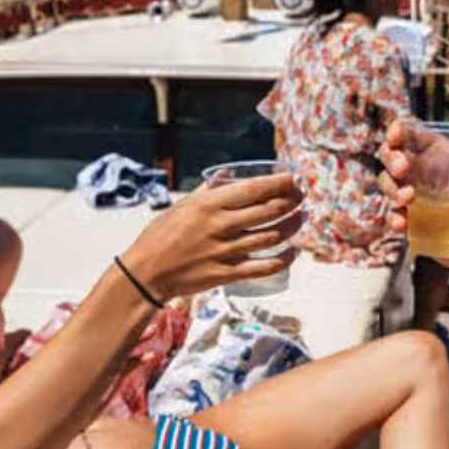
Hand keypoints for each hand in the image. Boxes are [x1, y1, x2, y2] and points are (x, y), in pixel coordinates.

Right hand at [119, 171, 303, 298]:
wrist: (146, 273)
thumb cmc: (160, 235)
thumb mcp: (181, 205)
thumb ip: (207, 190)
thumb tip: (226, 174)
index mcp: (210, 204)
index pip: (254, 189)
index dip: (280, 182)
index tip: (294, 177)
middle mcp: (222, 226)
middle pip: (270, 210)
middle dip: (292, 200)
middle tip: (302, 195)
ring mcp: (227, 251)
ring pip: (273, 236)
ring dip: (293, 225)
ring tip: (303, 217)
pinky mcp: (229, 274)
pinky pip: (265, 266)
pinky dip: (284, 259)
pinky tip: (293, 251)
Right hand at [377, 119, 448, 279]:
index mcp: (443, 155)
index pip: (413, 134)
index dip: (399, 131)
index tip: (396, 135)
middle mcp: (426, 173)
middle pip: (392, 155)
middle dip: (390, 157)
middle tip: (402, 169)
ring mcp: (417, 198)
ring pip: (388, 184)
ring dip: (391, 188)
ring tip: (407, 198)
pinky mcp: (415, 222)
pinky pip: (393, 216)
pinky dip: (392, 218)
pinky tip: (402, 224)